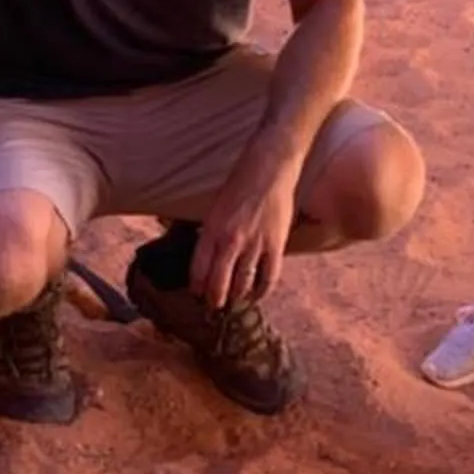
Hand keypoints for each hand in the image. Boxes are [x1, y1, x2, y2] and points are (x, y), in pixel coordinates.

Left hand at [194, 154, 301, 310]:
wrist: (269, 167)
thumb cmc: (240, 183)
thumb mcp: (216, 207)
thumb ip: (209, 232)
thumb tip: (204, 254)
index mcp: (212, 230)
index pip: (198, 271)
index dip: (197, 288)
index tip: (198, 295)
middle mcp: (231, 240)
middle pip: (218, 284)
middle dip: (214, 300)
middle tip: (214, 307)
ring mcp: (254, 244)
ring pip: (242, 285)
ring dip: (236, 298)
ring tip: (234, 303)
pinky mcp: (275, 244)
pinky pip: (268, 277)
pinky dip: (261, 291)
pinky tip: (257, 295)